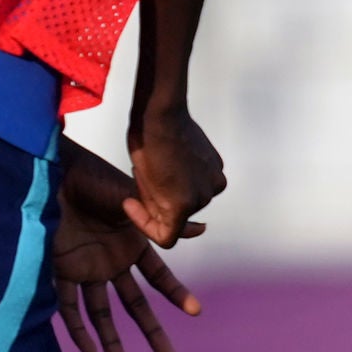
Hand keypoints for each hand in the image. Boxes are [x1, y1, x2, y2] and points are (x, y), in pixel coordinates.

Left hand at [54, 146, 199, 351]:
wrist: (52, 171)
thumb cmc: (92, 179)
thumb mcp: (131, 198)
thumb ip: (162, 217)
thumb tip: (202, 226)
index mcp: (132, 243)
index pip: (159, 277)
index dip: (176, 295)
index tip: (195, 313)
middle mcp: (112, 261)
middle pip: (135, 306)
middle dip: (151, 334)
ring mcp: (86, 269)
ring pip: (102, 315)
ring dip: (111, 344)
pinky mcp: (60, 271)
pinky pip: (68, 307)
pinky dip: (77, 331)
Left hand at [123, 103, 226, 246]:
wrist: (163, 113)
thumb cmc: (146, 144)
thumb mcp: (143, 184)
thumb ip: (154, 207)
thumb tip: (165, 218)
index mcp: (181, 205)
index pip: (166, 237)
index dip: (145, 224)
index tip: (133, 205)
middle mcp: (203, 197)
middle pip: (179, 216)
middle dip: (161, 204)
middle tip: (146, 182)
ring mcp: (214, 182)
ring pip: (192, 200)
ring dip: (177, 191)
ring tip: (161, 170)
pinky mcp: (218, 168)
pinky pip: (203, 184)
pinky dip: (190, 179)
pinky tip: (177, 162)